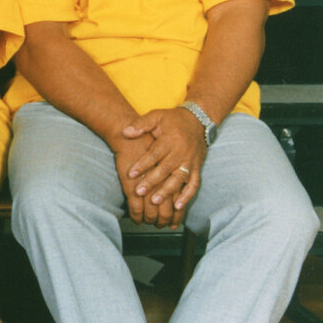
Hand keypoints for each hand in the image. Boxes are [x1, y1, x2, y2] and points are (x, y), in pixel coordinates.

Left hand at [122, 108, 207, 227]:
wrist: (198, 121)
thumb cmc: (172, 120)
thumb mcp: (156, 116)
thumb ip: (141, 124)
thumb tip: (125, 132)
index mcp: (171, 140)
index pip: (155, 154)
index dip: (143, 164)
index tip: (131, 174)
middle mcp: (182, 152)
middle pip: (166, 169)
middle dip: (152, 181)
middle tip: (139, 192)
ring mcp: (191, 162)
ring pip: (179, 179)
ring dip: (168, 191)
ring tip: (155, 201)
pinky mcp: (197, 168)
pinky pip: (194, 184)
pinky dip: (187, 196)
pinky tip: (178, 207)